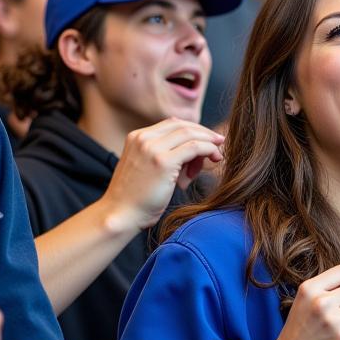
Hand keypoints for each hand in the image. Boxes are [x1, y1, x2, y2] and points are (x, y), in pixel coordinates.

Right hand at [101, 118, 224, 232]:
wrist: (120, 215)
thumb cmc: (136, 199)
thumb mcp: (148, 169)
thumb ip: (168, 157)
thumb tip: (197, 155)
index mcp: (137, 137)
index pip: (173, 124)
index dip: (194, 130)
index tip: (208, 140)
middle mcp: (143, 138)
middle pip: (183, 125)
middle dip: (204, 133)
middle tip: (219, 143)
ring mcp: (152, 148)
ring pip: (190, 134)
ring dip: (208, 142)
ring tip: (217, 156)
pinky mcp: (163, 161)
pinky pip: (194, 147)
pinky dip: (209, 150)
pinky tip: (215, 159)